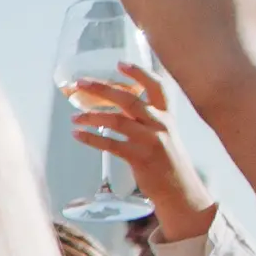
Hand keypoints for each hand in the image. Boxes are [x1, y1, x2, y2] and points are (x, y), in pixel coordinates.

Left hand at [66, 63, 215, 241]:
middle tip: (80, 83)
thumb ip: (145, 119)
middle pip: (129, 99)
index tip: (119, 63)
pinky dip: (90, 138)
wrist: (181, 192)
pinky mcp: (140, 158)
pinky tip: (77, 134)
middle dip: (102, 89)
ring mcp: (151, 141)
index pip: (157, 87)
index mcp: (167, 116)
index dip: (139, 73)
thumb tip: (115, 104)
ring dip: (90, 116)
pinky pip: (110, 144)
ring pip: (116, 121)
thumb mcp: (163, 134)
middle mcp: (160, 125)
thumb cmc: (167, 161)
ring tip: (74, 117)